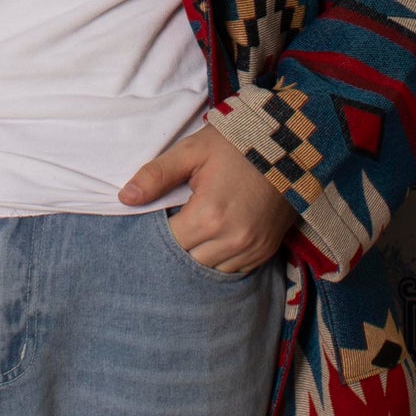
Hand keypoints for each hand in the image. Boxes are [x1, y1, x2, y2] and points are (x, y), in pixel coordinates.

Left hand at [119, 121, 293, 274]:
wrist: (291, 144)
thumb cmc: (237, 144)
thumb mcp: (193, 151)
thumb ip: (156, 175)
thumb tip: (125, 198)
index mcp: (210, 215)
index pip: (168, 242)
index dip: (157, 232)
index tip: (160, 216)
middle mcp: (232, 240)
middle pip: (187, 262)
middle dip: (177, 246)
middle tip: (177, 221)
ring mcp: (252, 249)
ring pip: (210, 270)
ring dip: (199, 255)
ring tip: (197, 229)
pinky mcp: (266, 251)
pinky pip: (233, 270)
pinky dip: (220, 259)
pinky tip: (216, 238)